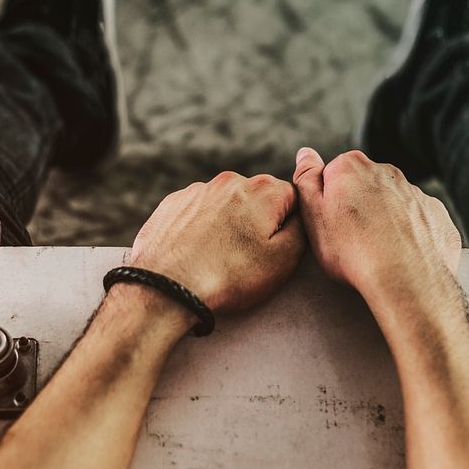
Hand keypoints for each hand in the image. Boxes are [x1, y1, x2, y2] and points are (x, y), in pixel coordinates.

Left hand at [129, 171, 304, 312]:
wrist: (166, 288)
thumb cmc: (229, 277)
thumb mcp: (283, 260)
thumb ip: (302, 229)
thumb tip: (301, 215)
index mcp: (263, 190)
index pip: (293, 198)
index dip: (289, 225)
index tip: (275, 249)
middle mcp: (230, 180)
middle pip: (258, 199)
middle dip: (258, 223)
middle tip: (248, 257)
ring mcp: (198, 190)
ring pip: (226, 204)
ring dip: (229, 225)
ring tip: (219, 258)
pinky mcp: (173, 203)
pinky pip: (198, 211)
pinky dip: (201, 227)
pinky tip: (197, 252)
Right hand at [292, 147, 461, 310]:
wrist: (405, 280)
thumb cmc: (351, 250)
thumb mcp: (313, 216)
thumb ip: (306, 179)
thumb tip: (306, 153)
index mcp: (352, 167)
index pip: (333, 174)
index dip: (328, 200)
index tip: (329, 223)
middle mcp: (387, 172)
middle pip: (365, 185)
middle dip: (358, 206)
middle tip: (350, 239)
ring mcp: (415, 193)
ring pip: (393, 203)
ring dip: (384, 220)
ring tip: (376, 252)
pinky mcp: (436, 215)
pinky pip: (419, 220)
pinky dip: (410, 234)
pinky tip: (401, 256)